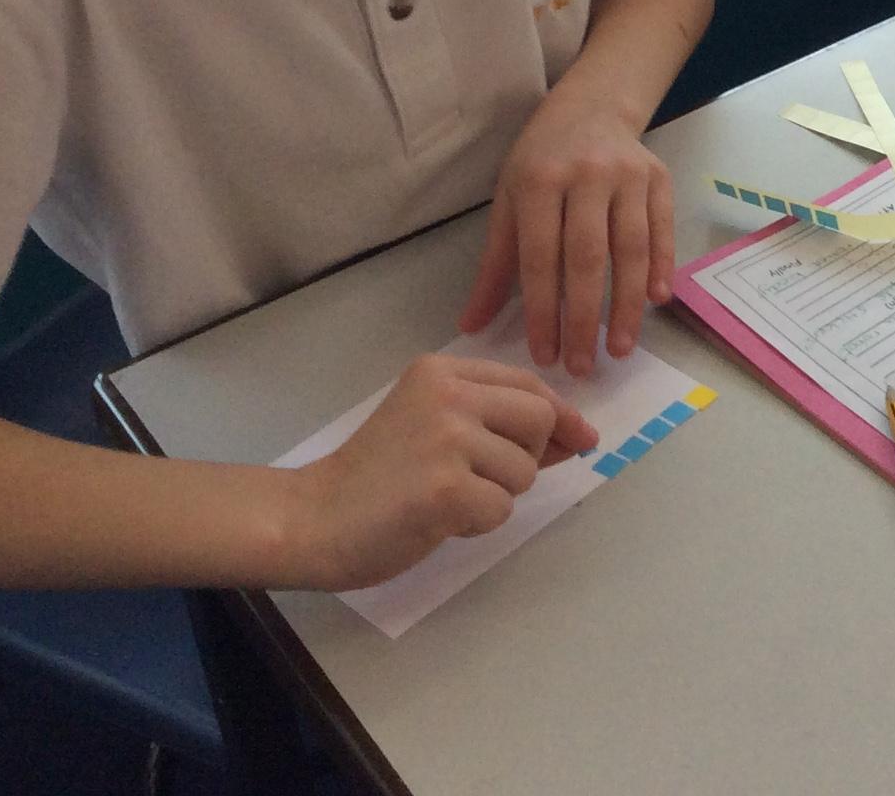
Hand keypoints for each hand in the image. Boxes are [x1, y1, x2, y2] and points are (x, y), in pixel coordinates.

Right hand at [287, 353, 595, 591]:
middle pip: (540, 419)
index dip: (561, 415)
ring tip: (446, 497)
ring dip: (496, 496)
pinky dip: (477, 524)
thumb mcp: (434, 427)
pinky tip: (437, 519)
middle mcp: (447, 394)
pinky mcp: (447, 487)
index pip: (528, 384)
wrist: (314, 518)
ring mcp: (447, 438)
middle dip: (529, 457)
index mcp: (442, 371)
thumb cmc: (376, 478)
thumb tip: (578, 435)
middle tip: (482, 479)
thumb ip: (499, 424)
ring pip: (524, 471)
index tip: (580, 438)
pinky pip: (500, 509)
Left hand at [459, 87, 675, 376]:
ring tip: (621, 349)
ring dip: (627, 304)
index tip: (545, 356)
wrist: (591, 107)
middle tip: (582, 366)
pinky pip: (662, 230)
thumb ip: (495, 266)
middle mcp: (584, 175)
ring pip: (631, 248)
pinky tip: (657, 302)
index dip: (542, 310)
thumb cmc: (541, 161)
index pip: (540, 258)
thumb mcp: (508, 201)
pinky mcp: (659, 177)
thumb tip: (471, 326)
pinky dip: (661, 267)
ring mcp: (627, 175)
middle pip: (587, 257)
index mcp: (538, 181)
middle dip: (584, 317)